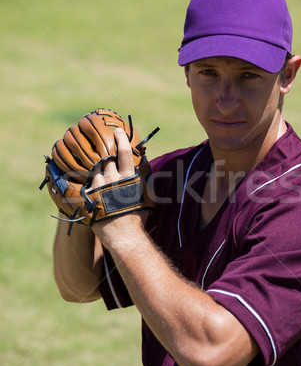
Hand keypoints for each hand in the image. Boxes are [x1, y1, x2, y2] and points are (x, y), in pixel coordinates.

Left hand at [89, 128, 148, 243]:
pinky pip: (87, 182)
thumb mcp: (146, 195)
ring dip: (98, 168)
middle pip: (107, 158)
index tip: (117, 130)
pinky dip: (90, 181)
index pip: (124, 151)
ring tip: (100, 173)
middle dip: (106, 154)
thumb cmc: (137, 216)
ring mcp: (99, 186)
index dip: (121, 138)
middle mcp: (113, 178)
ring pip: (95, 168)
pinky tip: (92, 185)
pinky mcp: (89, 195)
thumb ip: (144, 178)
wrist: (123, 235)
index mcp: (128, 177)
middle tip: (105, 151)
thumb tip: (143, 162)